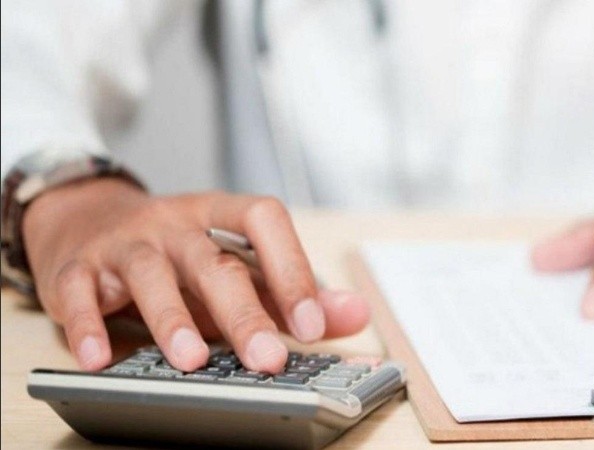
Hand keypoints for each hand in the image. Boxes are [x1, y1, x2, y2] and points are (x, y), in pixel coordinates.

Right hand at [22, 178, 369, 370]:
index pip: (264, 220)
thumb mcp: (235, 262)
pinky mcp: (77, 267)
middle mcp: (175, 224)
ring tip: (190, 360)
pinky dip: (88, 324)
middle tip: (268, 359)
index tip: (312, 323)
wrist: (87, 218)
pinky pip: (79, 292)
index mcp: (219, 216)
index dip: (292, 268)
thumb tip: (355, 313)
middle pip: (214, 262)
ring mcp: (126, 243)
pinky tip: (100, 358)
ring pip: (149, 273)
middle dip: (244, 312)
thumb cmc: (176, 251)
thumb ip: (292, 290)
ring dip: (171, 318)